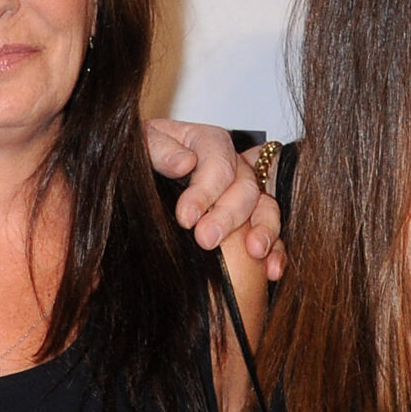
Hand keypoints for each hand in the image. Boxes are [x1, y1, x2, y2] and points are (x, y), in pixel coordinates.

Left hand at [143, 119, 287, 276]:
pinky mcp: (248, 221)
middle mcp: (231, 165)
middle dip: (228, 215)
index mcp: (206, 142)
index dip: (205, 190)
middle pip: (244, 186)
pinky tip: (271, 269)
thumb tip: (184, 163)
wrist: (134, 177)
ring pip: (265, 208)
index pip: (217, 162)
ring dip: (264, 230)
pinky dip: (276, 251)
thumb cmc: (141, 157)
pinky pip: (269, 234)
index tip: (186, 217)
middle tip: (206, 240)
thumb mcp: (141, 145)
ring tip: (254, 252)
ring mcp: (242, 193)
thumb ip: (159, 150)